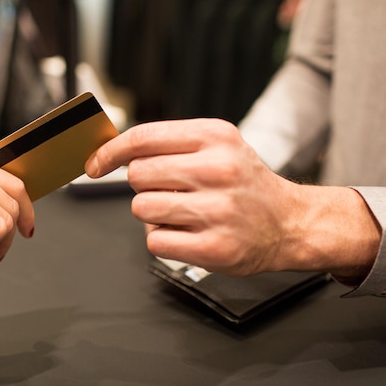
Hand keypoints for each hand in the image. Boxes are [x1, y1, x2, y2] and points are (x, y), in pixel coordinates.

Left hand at [85, 119, 379, 279]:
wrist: (290, 223)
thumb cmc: (245, 183)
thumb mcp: (218, 146)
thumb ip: (169, 143)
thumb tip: (112, 153)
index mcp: (215, 137)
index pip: (142, 138)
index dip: (110, 151)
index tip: (95, 163)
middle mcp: (218, 170)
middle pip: (137, 174)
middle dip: (144, 184)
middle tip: (172, 190)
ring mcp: (217, 211)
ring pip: (141, 208)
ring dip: (153, 213)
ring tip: (184, 213)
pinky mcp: (214, 248)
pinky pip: (155, 241)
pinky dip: (164, 239)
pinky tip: (190, 234)